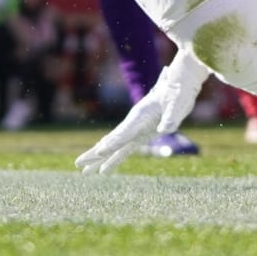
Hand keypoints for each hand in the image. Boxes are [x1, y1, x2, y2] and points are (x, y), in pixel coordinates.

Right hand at [75, 47, 209, 173]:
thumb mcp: (176, 103)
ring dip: (99, 158)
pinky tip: (103, 169)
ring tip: (84, 170)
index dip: (113, 142)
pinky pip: (124, 149)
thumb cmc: (177, 92)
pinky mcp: (141, 134)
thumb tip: (165, 129)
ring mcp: (136, 128)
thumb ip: (170, 115)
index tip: (100, 152)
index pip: (124, 132)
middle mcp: (134, 122)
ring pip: (114, 146)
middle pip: (112, 140)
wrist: (179, 85)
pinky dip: (113, 158)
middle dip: (95, 152)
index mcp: (140, 115)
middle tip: (78, 164)